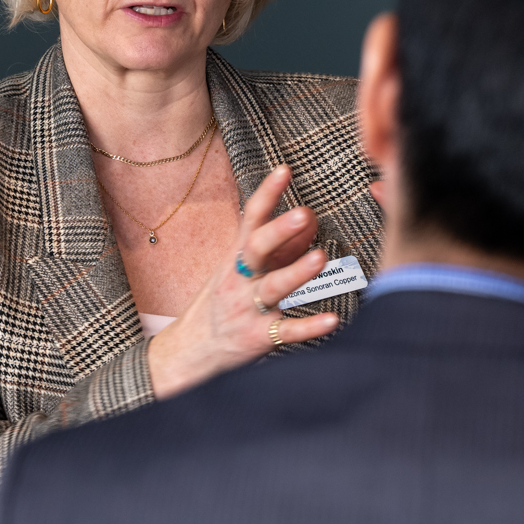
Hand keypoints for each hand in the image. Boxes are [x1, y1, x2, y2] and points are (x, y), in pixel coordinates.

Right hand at [146, 165, 340, 398]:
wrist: (190, 352)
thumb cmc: (222, 304)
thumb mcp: (239, 271)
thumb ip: (276, 248)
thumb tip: (309, 220)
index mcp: (235, 259)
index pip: (250, 219)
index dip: (266, 194)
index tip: (284, 170)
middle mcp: (239, 280)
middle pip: (256, 249)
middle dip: (278, 230)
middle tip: (303, 213)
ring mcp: (247, 309)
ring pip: (273, 288)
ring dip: (296, 272)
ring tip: (320, 257)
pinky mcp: (258, 338)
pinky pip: (286, 332)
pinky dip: (309, 327)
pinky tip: (332, 320)